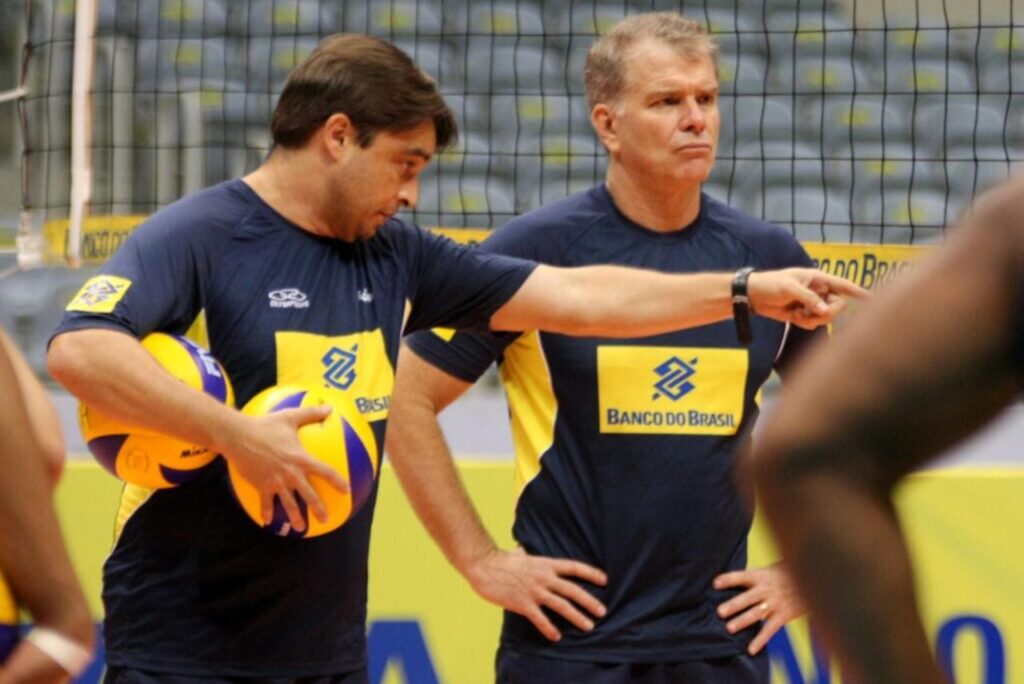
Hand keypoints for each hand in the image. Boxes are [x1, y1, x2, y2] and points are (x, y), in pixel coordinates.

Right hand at [222, 404, 348, 532]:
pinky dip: (266, 512)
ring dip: (294, 517)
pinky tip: (268, 521)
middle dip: (318, 508)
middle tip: (325, 519)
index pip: (325, 471)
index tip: (346, 490)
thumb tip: (329, 407)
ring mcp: (275, 481)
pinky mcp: (261, 485)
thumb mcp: (290, 417)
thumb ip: (311, 413)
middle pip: (308, 494)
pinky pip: (265, 502)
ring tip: (300, 528)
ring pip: (288, 503)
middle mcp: (290, 473)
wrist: (238, 436)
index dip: (337, 481)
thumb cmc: (265, 425)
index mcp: (300, 458)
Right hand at [465, 547, 606, 641]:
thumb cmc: (500, 559)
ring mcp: (534, 590)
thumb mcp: (518, 553)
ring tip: (588, 626)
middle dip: (589, 601)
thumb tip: (522, 549)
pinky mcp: (523, 603)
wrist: (483, 565)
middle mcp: (544, 577)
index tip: (604, 580)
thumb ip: (524, 553)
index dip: (590, 573)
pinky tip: (557, 636)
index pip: (573, 567)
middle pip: (572, 590)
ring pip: (561, 605)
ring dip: (577, 616)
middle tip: (602, 611)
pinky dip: (549, 628)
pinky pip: (540, 618)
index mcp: (545, 564)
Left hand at [713, 563, 806, 654]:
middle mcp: (766, 589)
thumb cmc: (785, 574)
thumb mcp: (769, 570)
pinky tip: (750, 649)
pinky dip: (760, 640)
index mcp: (760, 576)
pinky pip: (770, 629)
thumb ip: (753, 577)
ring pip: (756, 613)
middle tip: (719, 612)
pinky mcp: (783, 615)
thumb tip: (733, 581)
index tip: (715, 583)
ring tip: (729, 628)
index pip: (741, 576)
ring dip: (743, 621)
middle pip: (747, 597)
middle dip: (733, 605)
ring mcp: (774, 603)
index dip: (728, 579)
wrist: (810, 579)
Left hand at [749, 268, 867, 328]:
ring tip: (796, 312)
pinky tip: (792, 316)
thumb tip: (825, 310)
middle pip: (838, 306)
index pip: (843, 285)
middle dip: (827, 313)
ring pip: (826, 317)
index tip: (874, 299)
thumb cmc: (770, 284)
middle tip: (812, 312)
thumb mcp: (789, 288)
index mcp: (818, 278)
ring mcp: (813, 303)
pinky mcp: (805, 314)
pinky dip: (804, 322)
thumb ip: (808, 298)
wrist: (754, 295)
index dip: (859, 292)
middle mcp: (819, 291)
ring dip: (812, 319)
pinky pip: (813, 323)